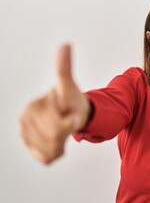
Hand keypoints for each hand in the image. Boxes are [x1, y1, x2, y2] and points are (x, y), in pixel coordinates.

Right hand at [20, 44, 90, 163]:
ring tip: (63, 129)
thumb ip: (64, 69)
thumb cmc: (72, 100)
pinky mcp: (31, 147)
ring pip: (51, 150)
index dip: (70, 122)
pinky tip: (59, 140)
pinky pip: (48, 158)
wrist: (73, 111)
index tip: (70, 113)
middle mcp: (23, 122)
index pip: (56, 127)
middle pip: (53, 139)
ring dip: (63, 142)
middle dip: (67, 132)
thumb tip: (66, 44)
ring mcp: (26, 136)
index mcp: (31, 108)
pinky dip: (57, 152)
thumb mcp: (69, 87)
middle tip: (68, 121)